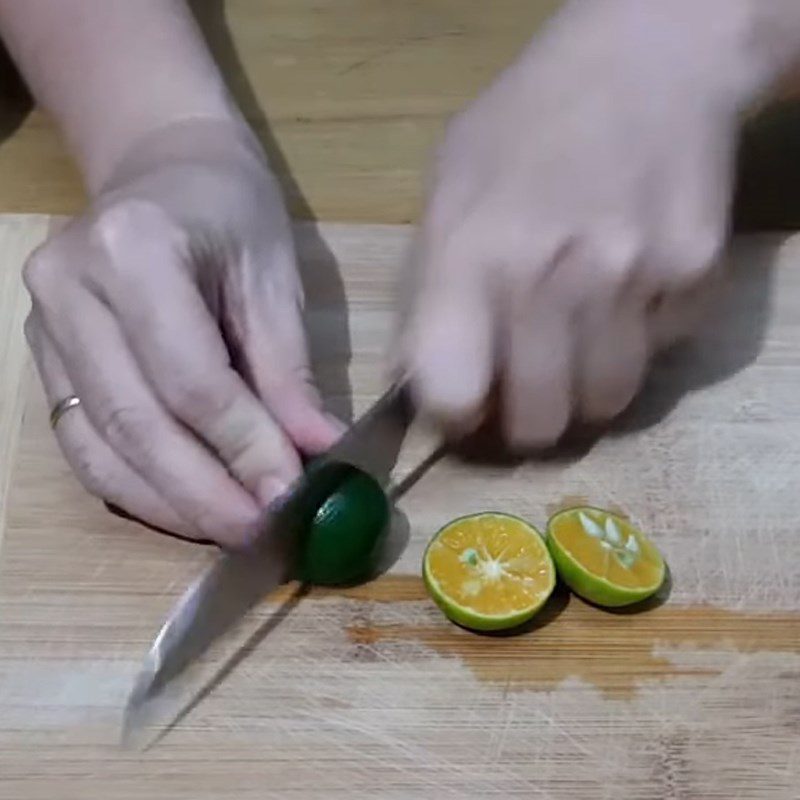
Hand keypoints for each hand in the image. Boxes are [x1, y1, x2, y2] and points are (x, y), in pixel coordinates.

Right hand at [24, 121, 338, 545]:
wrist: (159, 166)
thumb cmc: (230, 209)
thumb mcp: (273, 278)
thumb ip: (288, 371)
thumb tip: (315, 455)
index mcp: (133, 250)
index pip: (191, 378)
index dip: (242, 447)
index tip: (289, 496)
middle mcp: (68, 290)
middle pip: (137, 422)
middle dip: (204, 494)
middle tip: (260, 533)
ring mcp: (42, 327)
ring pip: (100, 446)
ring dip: (168, 504)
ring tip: (229, 533)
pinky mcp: (43, 358)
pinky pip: (83, 442)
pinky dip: (135, 487)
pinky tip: (183, 509)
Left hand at [400, 0, 781, 446]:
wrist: (649, 65)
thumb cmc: (525, 127)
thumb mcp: (447, 190)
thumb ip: (426, 292)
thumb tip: (416, 381)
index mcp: (472, 254)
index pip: (452, 393)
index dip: (453, 416)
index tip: (462, 405)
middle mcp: (553, 278)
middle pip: (539, 424)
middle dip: (524, 418)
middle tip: (524, 383)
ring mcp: (634, 280)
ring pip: (605, 403)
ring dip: (585, 385)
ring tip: (578, 329)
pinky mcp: (697, 280)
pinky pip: (660, 355)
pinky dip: (639, 338)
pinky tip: (629, 282)